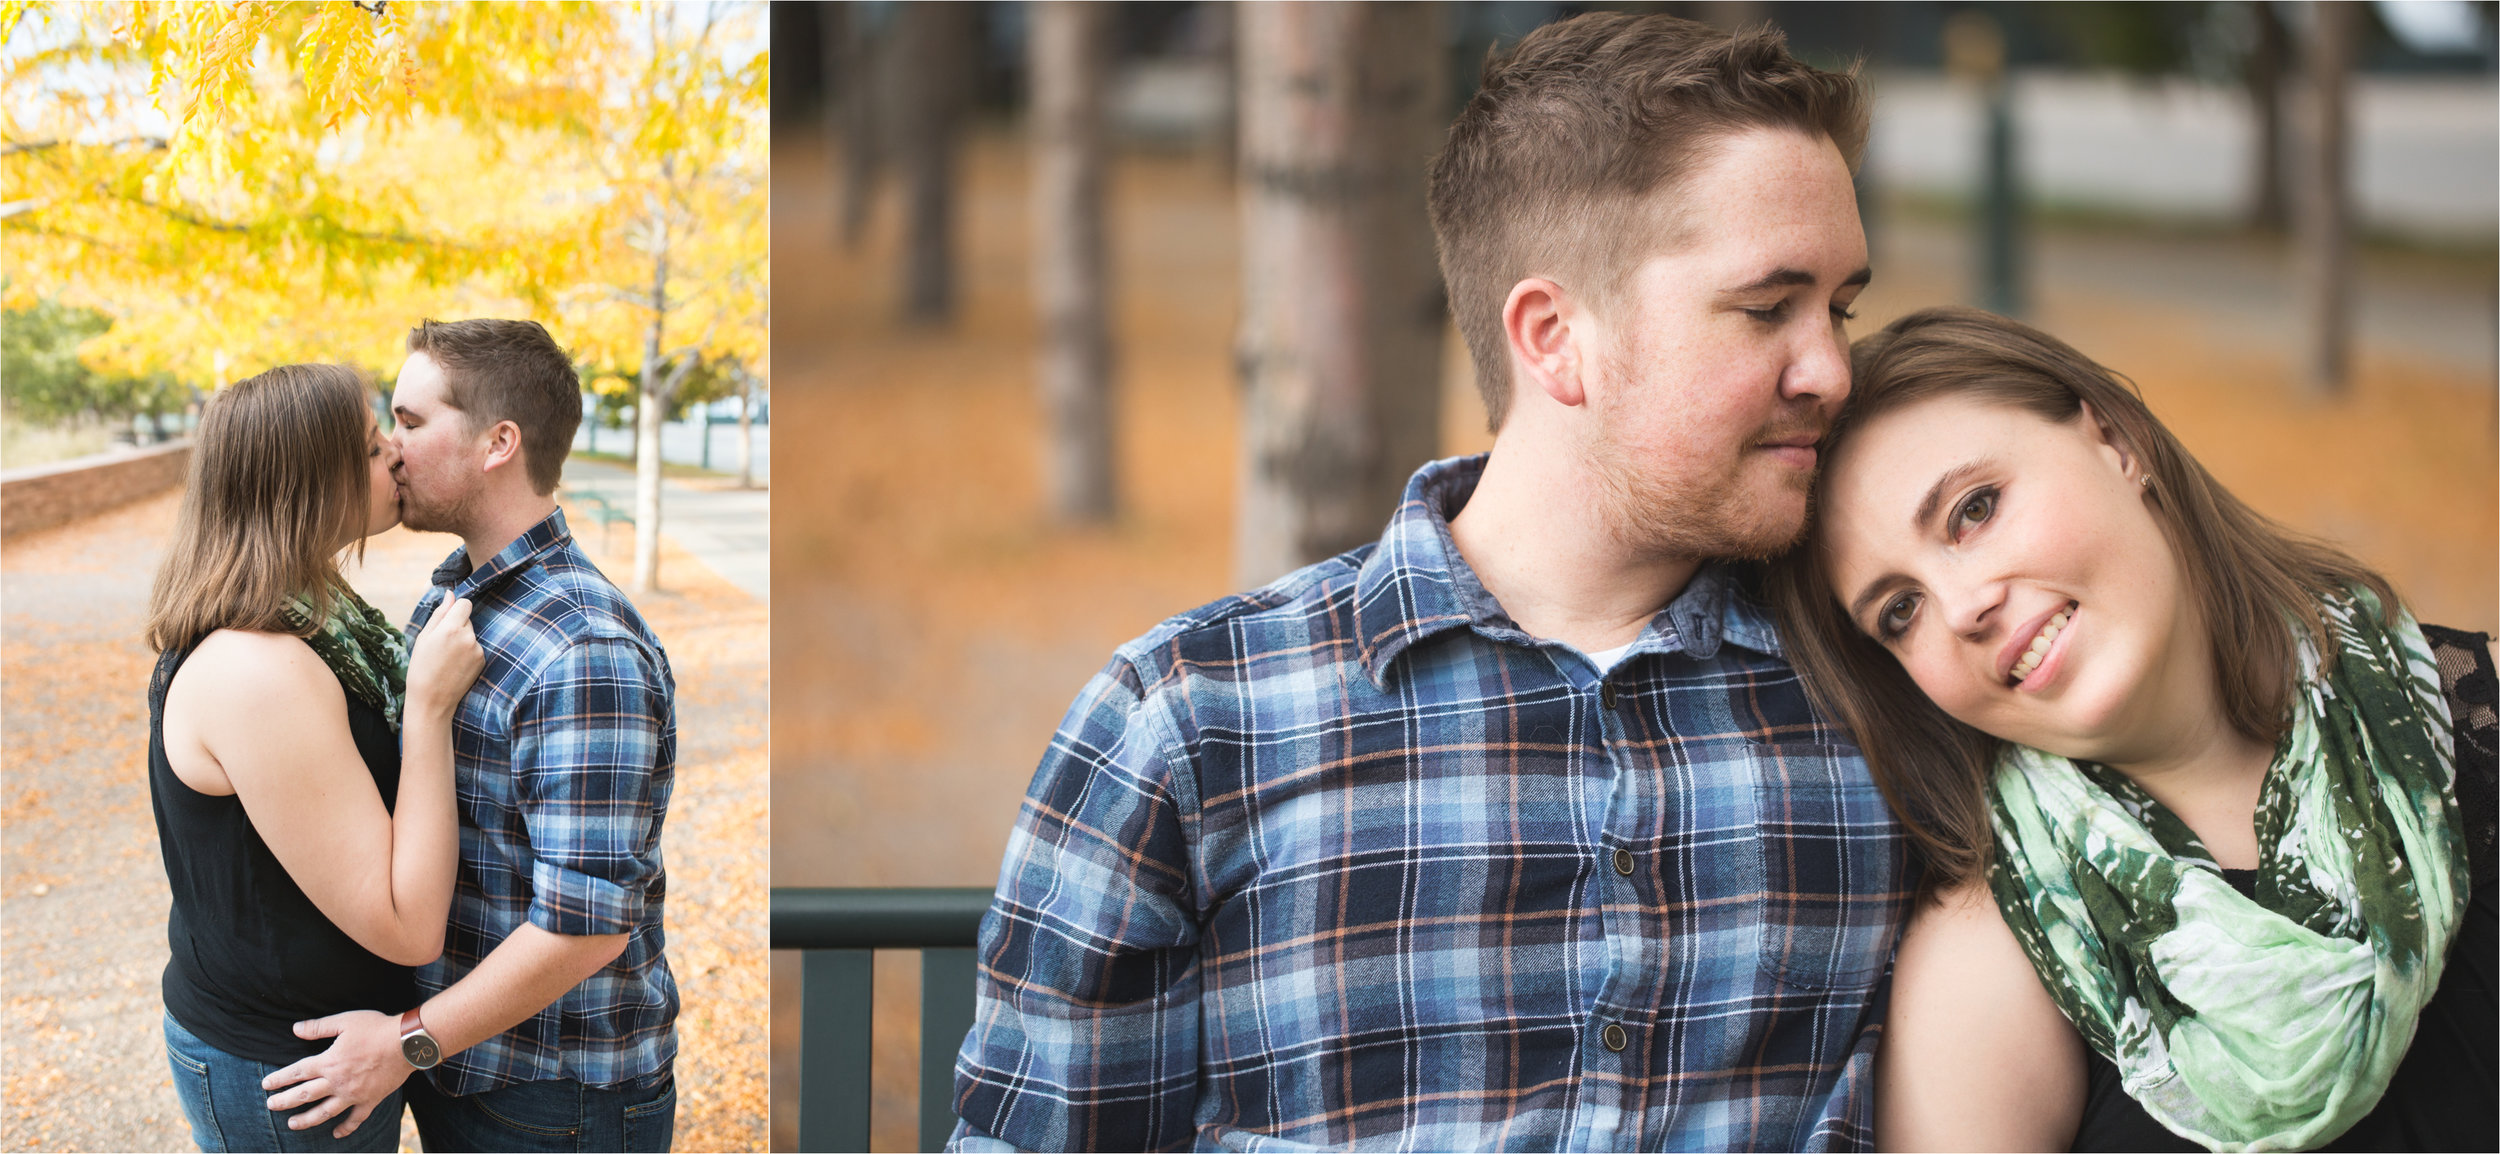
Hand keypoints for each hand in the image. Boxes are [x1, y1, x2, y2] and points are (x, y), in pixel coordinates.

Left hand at [260, 1009, 414, 1137]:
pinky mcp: (370, 1100)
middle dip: (284, 1101)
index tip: (266, 1085)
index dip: (279, 1079)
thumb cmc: (376, 1028)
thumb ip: (319, 1027)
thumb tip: (295, 1028)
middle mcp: (337, 1082)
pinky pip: (355, 1119)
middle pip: (305, 1095)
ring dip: (306, 1120)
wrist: (407, 1043)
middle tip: (270, 1106)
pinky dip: (346, 1128)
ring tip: (292, 1124)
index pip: (297, 1072)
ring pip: (324, 1112)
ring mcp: (353, 1094)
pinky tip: (336, 1135)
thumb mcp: (345, 1021)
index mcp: (329, 1062)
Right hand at [406, 597, 481, 717]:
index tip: (448, 618)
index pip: (465, 603)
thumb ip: (440, 614)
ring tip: (447, 657)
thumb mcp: (424, 637)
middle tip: (441, 644)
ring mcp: (477, 650)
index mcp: (451, 629)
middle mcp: (468, 637)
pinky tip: (455, 665)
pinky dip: (467, 652)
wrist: (432, 700)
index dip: (456, 608)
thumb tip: (451, 594)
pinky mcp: (482, 660)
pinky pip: (475, 647)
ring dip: (462, 639)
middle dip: (456, 626)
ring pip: (471, 634)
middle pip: (467, 619)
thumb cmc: (421, 667)